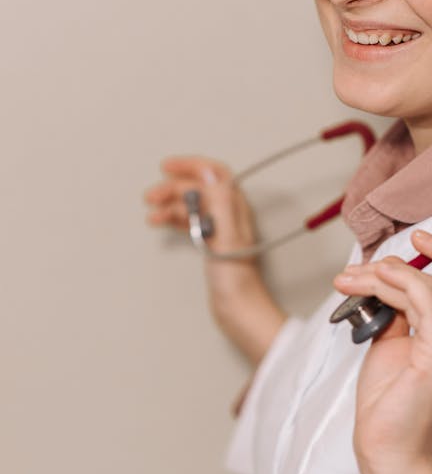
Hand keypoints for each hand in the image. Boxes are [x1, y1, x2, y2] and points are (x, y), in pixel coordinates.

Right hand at [144, 156, 284, 364]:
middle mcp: (229, 215)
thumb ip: (220, 202)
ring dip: (170, 204)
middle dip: (173, 187)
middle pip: (199, 189)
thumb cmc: (237, 279)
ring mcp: (219, 229)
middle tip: (151, 196)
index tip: (168, 167)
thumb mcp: (226, 236)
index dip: (191, 166)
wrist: (239, 308)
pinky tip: (161, 222)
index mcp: (235, 208)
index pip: (214, 174)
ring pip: (191, 205)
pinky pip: (189, 221)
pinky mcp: (211, 244)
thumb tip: (210, 172)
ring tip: (152, 212)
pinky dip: (173, 219)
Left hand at [333, 229, 431, 473]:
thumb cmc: (388, 406)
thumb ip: (397, 313)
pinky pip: (427, 306)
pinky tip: (374, 281)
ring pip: (428, 289)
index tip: (418, 236)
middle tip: (356, 271)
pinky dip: (402, 284)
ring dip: (385, 276)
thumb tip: (385, 280)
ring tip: (351, 280)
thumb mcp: (391, 346)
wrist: (386, 451)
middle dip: (394, 267)